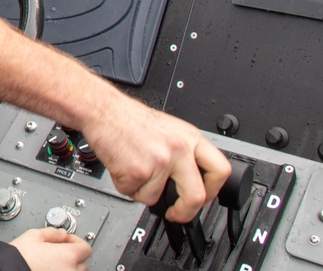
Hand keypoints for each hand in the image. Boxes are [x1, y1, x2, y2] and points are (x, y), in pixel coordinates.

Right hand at [9, 228, 90, 270]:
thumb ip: (52, 233)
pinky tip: (48, 270)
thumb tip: (61, 233)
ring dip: (68, 267)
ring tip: (52, 263)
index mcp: (69, 256)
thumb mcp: (34, 235)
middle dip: (73, 255)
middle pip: (82, 263)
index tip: (67, 240)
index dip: (76, 241)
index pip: (85, 248)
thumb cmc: (19, 256)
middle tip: (59, 251)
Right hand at [82, 94, 230, 222]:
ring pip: (155, 198)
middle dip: (185, 213)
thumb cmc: (128, 117)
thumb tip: (190, 180)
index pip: (220, 170)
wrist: (102, 109)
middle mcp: (179, 149)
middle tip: (176, 213)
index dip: (212, 191)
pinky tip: (121, 165)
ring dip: (140, 190)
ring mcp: (159, 161)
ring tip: (132, 167)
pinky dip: (124, 185)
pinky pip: (133, 193)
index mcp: (190, 137)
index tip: (202, 198)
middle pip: (196, 196)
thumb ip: (183, 152)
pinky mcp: (137, 171)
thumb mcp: (168, 129)